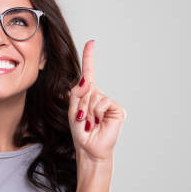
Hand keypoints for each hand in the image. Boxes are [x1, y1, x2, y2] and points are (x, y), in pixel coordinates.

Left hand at [68, 40, 126, 161]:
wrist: (90, 149)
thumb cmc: (81, 132)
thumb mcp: (73, 110)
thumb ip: (77, 93)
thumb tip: (86, 80)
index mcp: (88, 94)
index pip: (89, 72)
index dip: (89, 57)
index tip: (91, 42)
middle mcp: (99, 96)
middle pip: (86, 89)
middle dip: (80, 105)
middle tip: (83, 119)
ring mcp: (109, 103)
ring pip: (94, 97)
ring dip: (87, 112)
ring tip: (90, 123)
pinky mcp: (117, 110)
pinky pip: (103, 104)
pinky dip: (97, 114)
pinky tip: (99, 124)